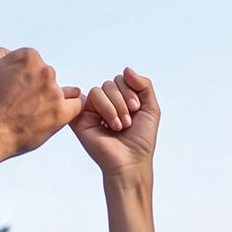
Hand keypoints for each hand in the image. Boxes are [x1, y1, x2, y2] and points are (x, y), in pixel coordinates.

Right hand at [0, 46, 80, 153]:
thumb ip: (1, 54)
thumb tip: (13, 54)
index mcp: (28, 56)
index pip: (34, 64)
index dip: (23, 78)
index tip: (14, 92)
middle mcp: (45, 70)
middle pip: (47, 77)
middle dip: (37, 89)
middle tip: (21, 106)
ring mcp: (54, 92)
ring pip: (61, 92)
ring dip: (51, 100)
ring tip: (35, 115)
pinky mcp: (61, 113)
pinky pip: (76, 105)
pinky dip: (70, 109)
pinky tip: (60, 114)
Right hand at [73, 68, 159, 187]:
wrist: (130, 161)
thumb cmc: (141, 140)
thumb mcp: (151, 108)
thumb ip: (144, 85)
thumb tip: (126, 69)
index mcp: (120, 100)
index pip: (122, 79)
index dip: (131, 90)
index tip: (137, 109)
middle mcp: (106, 104)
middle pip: (111, 83)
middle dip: (123, 100)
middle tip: (128, 121)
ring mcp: (92, 111)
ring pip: (101, 89)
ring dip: (115, 107)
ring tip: (119, 126)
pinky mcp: (81, 118)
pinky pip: (88, 98)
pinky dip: (103, 108)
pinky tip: (108, 124)